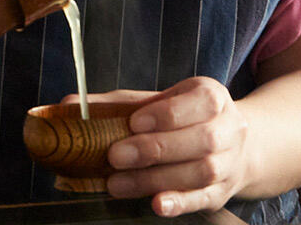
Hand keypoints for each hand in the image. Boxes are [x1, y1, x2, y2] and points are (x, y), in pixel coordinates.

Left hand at [84, 78, 253, 215]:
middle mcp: (228, 129)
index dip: (166, 114)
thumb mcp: (157, 103)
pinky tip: (155, 204)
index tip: (134, 123)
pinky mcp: (221, 193)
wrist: (232, 146)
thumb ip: (116, 105)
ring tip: (117, 184)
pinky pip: (203, 199)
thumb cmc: (183, 120)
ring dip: (155, 179)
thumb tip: (68, 106)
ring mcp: (229, 163)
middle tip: (115, 156)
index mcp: (212, 97)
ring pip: (201, 172)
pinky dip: (179, 203)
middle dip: (154, 148)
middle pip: (200, 140)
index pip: (198, 103)